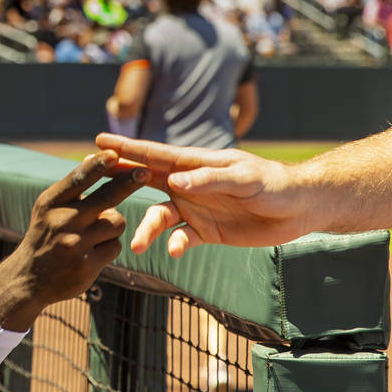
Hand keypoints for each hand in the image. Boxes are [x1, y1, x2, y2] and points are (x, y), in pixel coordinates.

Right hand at [0, 150, 148, 331]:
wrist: (29, 278)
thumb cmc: (46, 234)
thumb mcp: (49, 207)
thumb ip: (72, 188)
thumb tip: (97, 159)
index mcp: (51, 202)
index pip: (79, 178)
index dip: (98, 165)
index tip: (114, 153)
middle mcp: (62, 220)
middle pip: (106, 197)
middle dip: (129, 183)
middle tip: (146, 172)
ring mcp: (75, 244)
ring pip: (116, 222)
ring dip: (113, 225)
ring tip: (95, 232)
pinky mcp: (86, 264)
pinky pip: (115, 246)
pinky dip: (109, 246)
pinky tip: (93, 251)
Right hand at [94, 133, 306, 256]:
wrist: (298, 209)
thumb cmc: (274, 183)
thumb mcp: (245, 178)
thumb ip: (210, 179)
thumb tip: (174, 181)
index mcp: (196, 163)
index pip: (156, 155)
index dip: (128, 149)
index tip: (100, 141)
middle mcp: (189, 184)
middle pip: (146, 182)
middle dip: (120, 184)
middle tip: (93, 188)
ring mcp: (196, 208)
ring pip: (159, 217)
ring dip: (147, 230)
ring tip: (138, 245)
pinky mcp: (206, 232)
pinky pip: (181, 239)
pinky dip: (175, 245)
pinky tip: (177, 250)